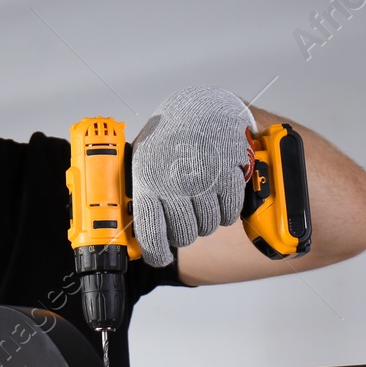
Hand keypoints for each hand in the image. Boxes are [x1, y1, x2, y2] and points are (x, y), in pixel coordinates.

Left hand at [130, 85, 255, 266]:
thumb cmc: (169, 140)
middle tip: (185, 215)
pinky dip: (225, 210)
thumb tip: (137, 236)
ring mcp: (203, 181)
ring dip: (206, 219)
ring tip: (200, 198)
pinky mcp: (228, 176)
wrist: (202, 109)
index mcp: (148, 182)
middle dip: (185, 231)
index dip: (157, 254)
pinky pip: (229, 214)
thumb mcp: (143, 162)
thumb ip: (142, 198)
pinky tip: (217, 194)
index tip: (161, 257)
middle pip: (184, 236)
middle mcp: (174, 184)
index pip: (151, 234)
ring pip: (208, 227)